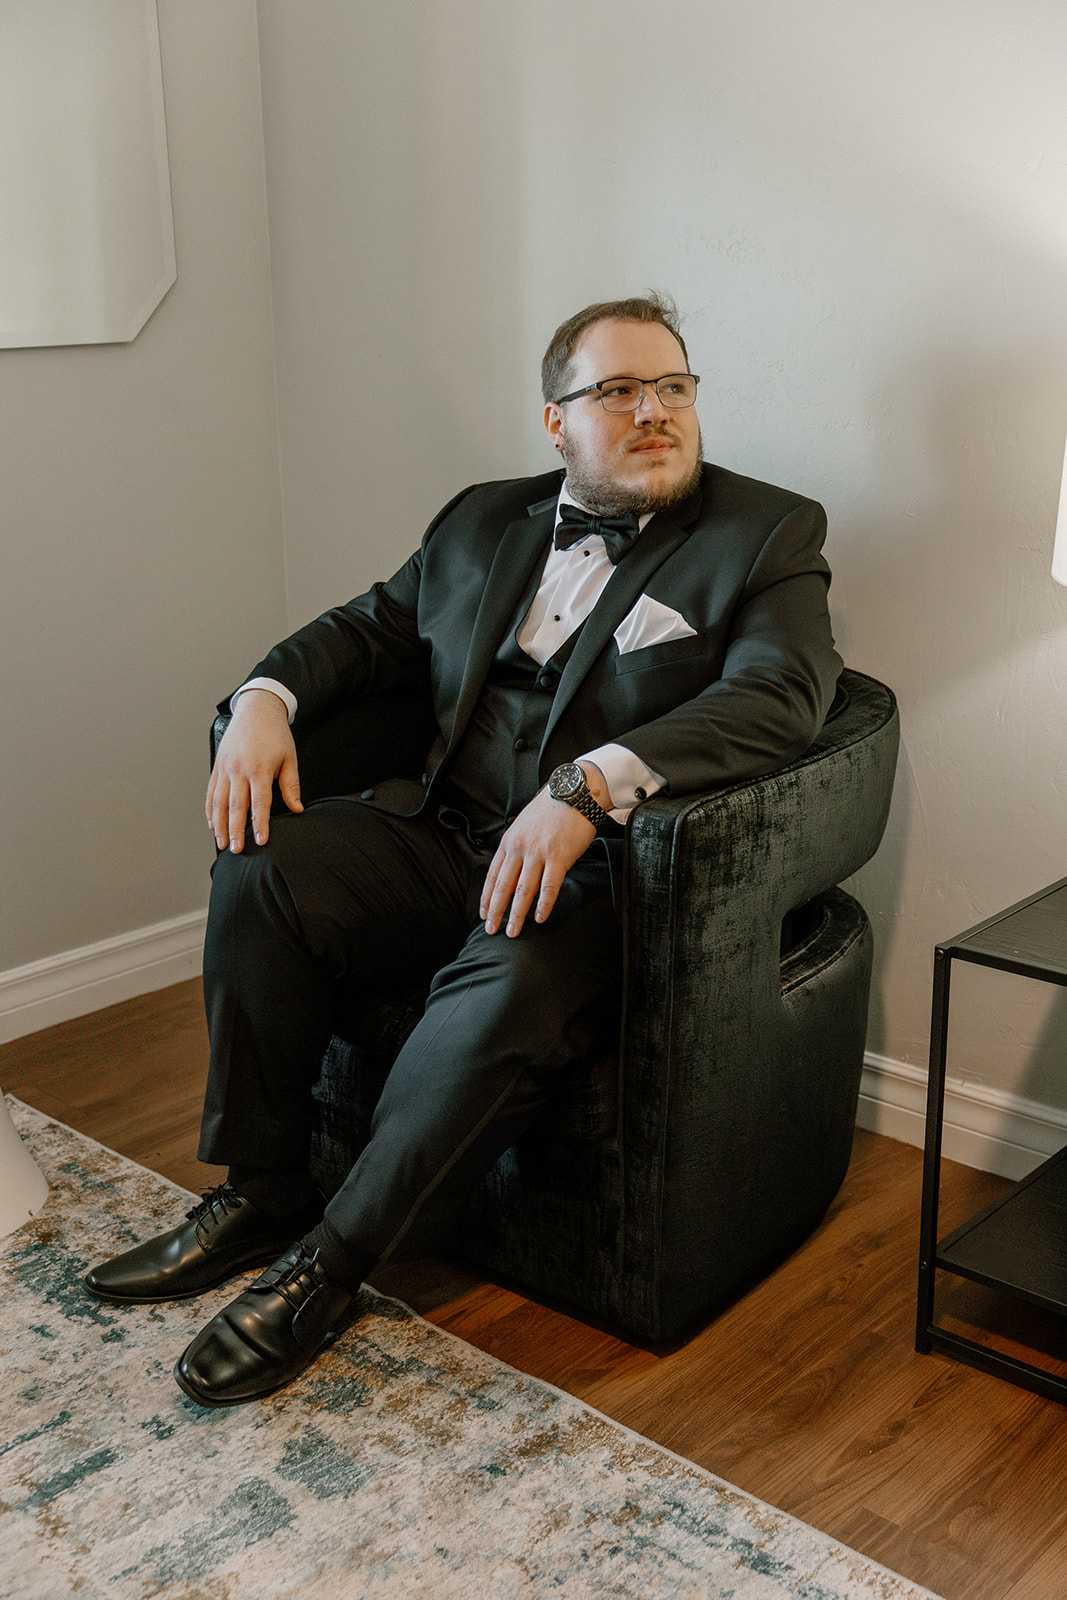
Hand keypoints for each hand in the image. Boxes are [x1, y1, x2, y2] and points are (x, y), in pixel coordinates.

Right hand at [206, 689, 301, 852]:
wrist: (257, 709)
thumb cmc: (275, 734)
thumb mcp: (289, 759)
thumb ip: (291, 786)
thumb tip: (297, 809)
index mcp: (259, 768)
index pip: (259, 803)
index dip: (259, 823)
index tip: (260, 840)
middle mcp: (238, 769)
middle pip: (235, 806)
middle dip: (235, 830)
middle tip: (236, 850)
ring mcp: (225, 768)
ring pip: (218, 802)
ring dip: (219, 825)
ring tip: (222, 843)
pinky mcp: (217, 766)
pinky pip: (211, 792)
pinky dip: (210, 810)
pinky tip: (212, 824)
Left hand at [479, 764, 608, 937]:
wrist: (573, 792)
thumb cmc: (551, 810)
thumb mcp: (523, 826)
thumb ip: (517, 847)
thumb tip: (513, 870)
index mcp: (509, 842)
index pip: (493, 875)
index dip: (486, 898)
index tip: (484, 914)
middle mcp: (520, 848)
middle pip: (503, 887)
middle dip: (496, 911)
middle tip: (492, 930)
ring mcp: (538, 853)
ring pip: (523, 891)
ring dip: (517, 915)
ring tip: (513, 931)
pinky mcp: (559, 857)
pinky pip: (549, 887)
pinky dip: (543, 905)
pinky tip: (539, 918)